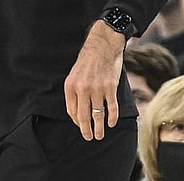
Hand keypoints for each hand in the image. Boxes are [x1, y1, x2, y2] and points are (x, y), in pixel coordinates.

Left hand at [64, 20, 124, 140]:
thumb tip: (76, 111)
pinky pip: (111, 108)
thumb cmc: (87, 61)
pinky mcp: (110, 87)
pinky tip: (112, 123)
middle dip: (86, 130)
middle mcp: (82, 88)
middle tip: (89, 137)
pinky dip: (112, 118)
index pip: (72, 111)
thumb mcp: (74, 75)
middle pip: (83, 116)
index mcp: (71, 86)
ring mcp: (97, 88)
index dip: (77, 121)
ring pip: (98, 115)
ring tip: (100, 135)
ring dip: (99, 128)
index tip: (81, 126)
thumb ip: (74, 91)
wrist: (102, 46)